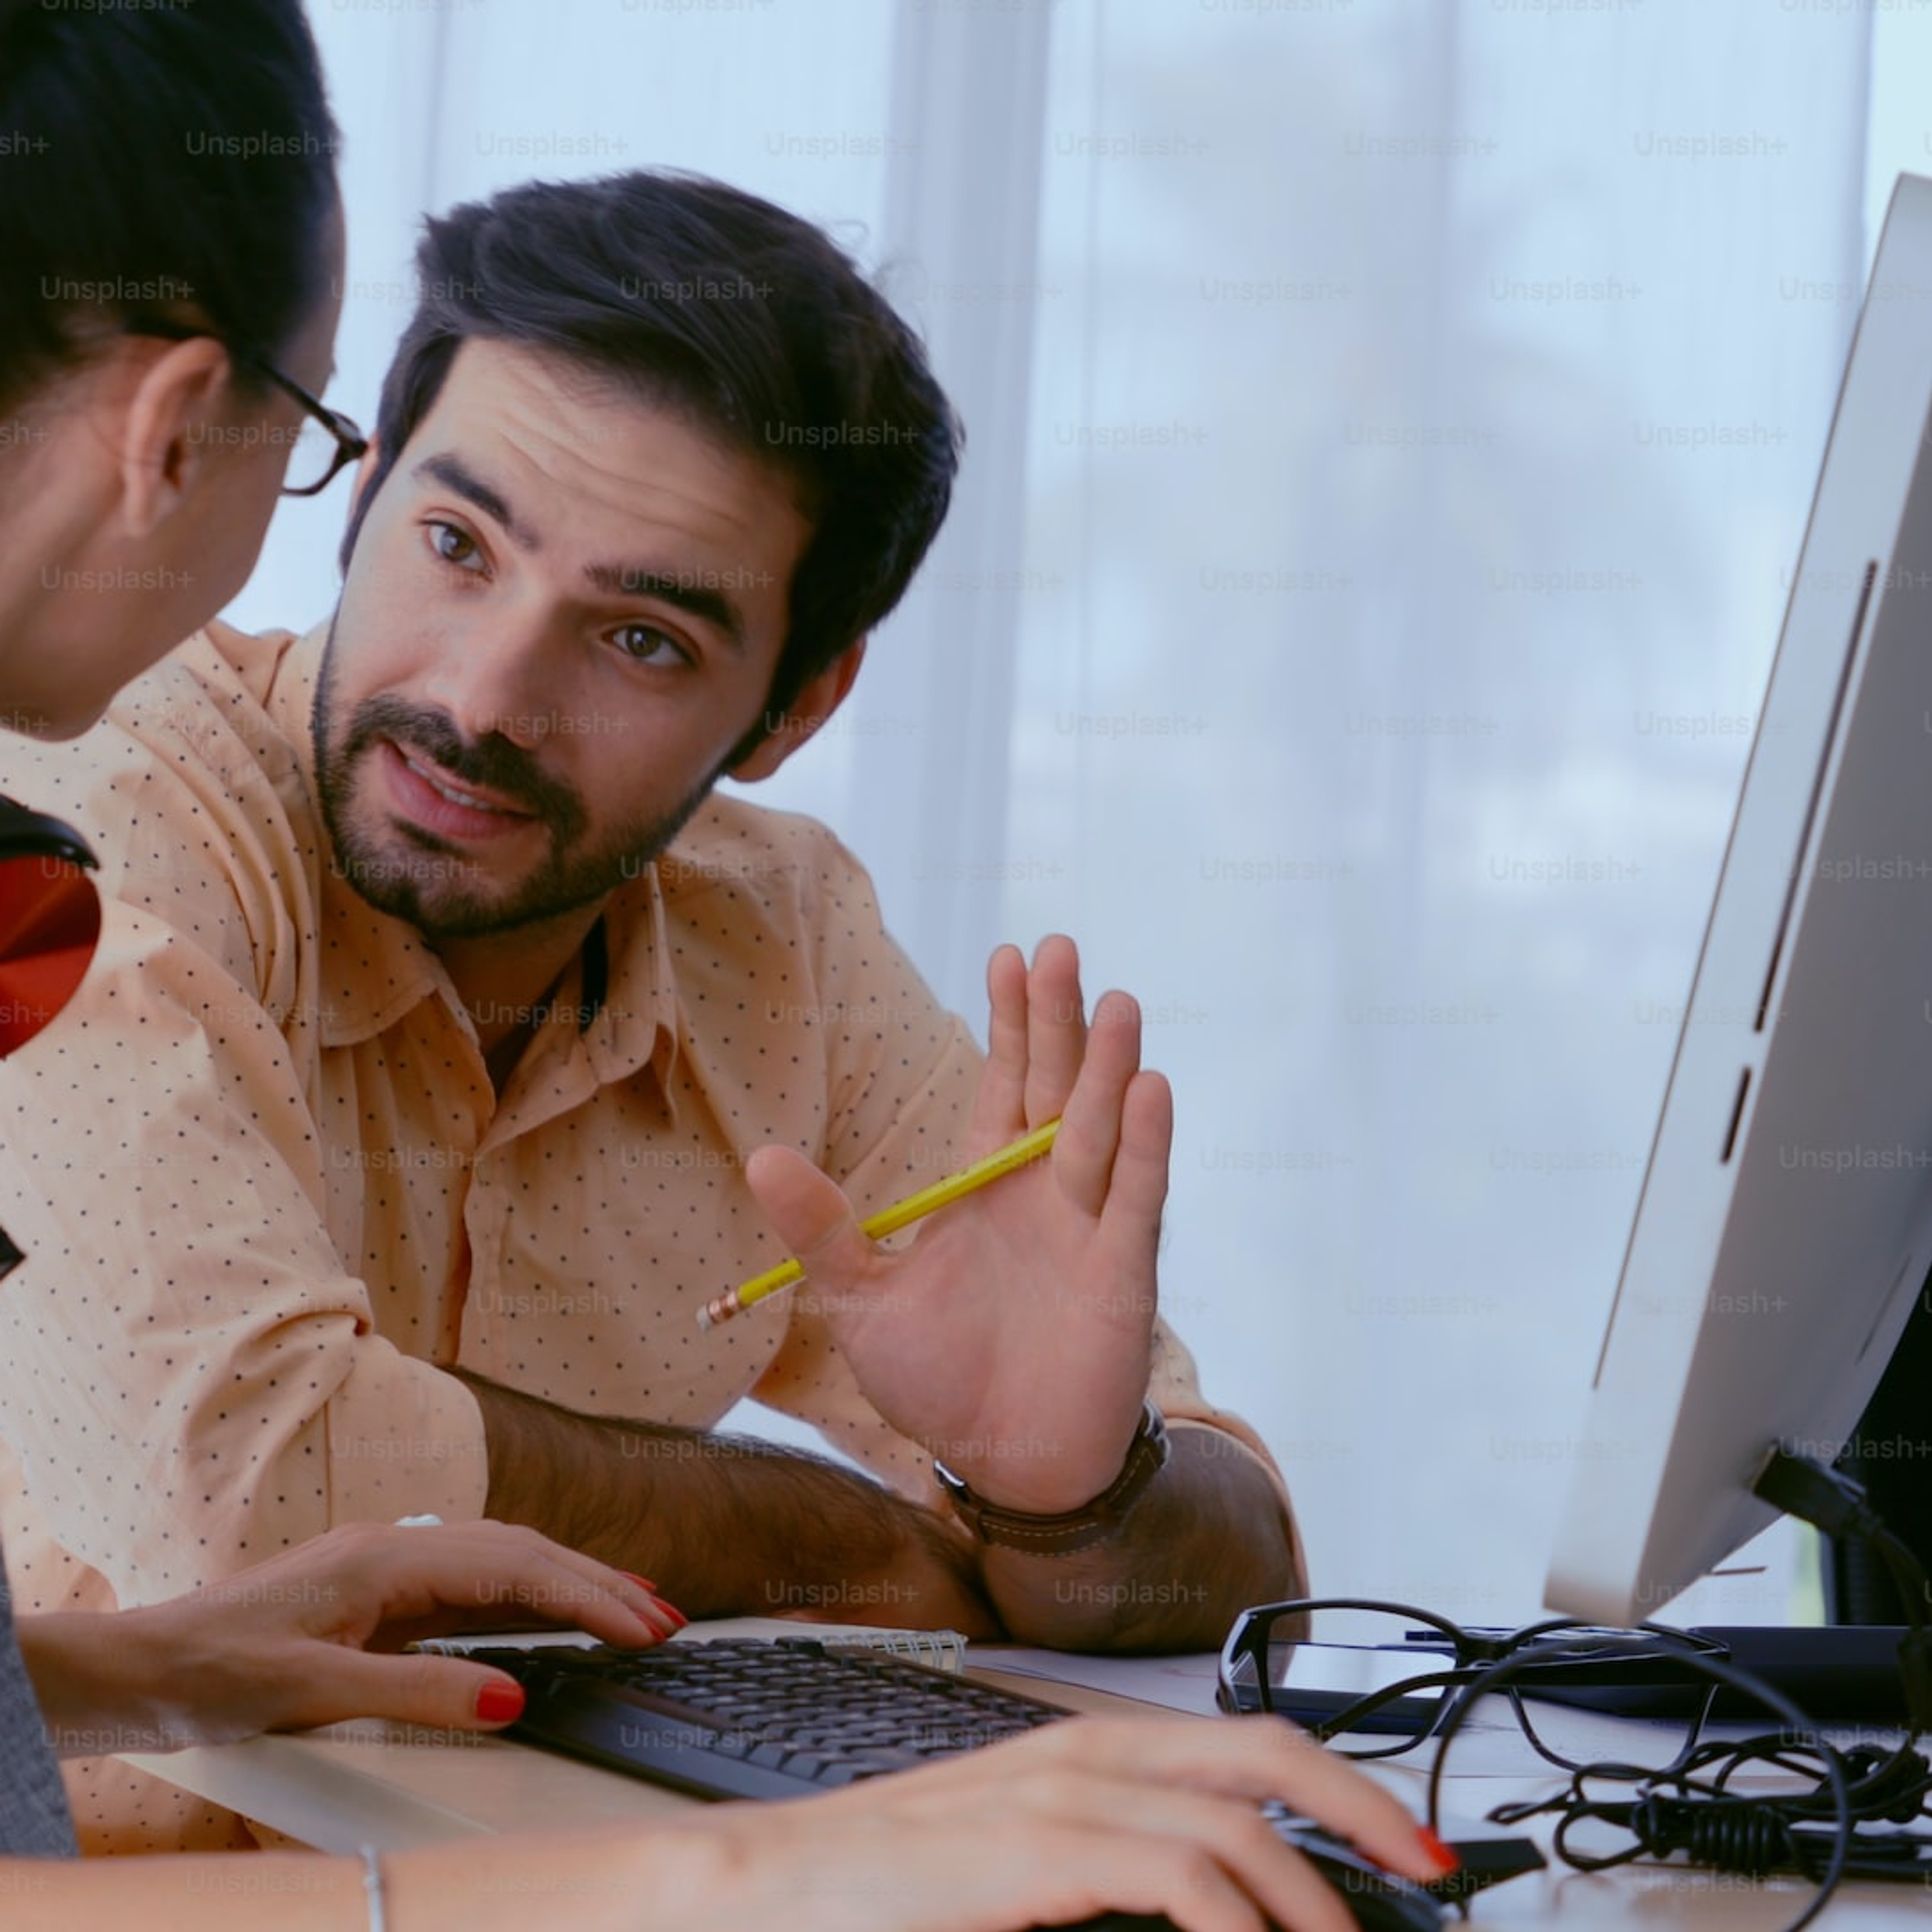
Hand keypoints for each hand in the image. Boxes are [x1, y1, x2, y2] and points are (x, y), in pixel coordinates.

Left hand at [119, 1520, 684, 1746]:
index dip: (590, 1597)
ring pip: (505, 1562)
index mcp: (390, 1557)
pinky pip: (476, 1585)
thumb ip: (417, 1694)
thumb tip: (514, 1695)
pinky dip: (530, 1596)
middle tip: (666, 1621)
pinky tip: (549, 1614)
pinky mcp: (377, 1595)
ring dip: (572, 1583)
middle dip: (601, 1584)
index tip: (646, 1628)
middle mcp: (397, 1548)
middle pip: (524, 1554)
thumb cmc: (208, 1673)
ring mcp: (388, 1567)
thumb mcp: (312, 1694)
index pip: (518, 1569)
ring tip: (634, 1611)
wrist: (134, 1670)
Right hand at [502, 1712, 1456, 1931]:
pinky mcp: (1034, 1848)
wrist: (773, 1884)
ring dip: (1313, 1889)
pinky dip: (1236, 1915)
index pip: (1246, 1739)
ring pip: (1232, 1819)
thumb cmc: (892, 1881)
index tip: (1409, 1845)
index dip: (1344, 1783)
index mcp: (1091, 1745)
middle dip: (1364, 1807)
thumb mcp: (1027, 1865)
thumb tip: (1216, 1903)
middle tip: (1433, 1871)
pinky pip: (1173, 1873)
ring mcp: (1060, 1793)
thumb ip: (1114, 1869)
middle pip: (1261, 1753)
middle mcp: (1087, 1750)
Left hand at [746, 934, 1166, 1510]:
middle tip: (1061, 950)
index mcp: (984, 1187)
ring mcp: (1089, 1226)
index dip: (1011, 1023)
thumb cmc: (938, 1382)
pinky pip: (1137, 1196)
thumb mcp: (862, 1299)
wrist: (1004, 1465)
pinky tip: (1149, 1086)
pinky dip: (1145, 1144)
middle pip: (1055, 1087)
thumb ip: (823, 1228)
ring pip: (1102, 1128)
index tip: (1010, 957)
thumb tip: (759, 1155)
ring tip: (1115, 1001)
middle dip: (1059, 1021)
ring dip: (1109, 1067)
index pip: (1003, 1084)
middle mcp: (1043, 1192)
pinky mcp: (1124, 1271)